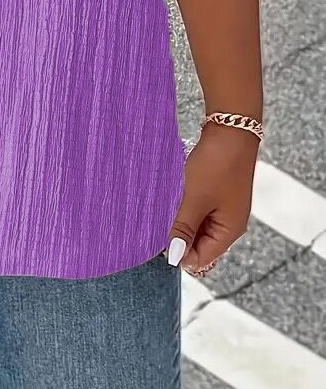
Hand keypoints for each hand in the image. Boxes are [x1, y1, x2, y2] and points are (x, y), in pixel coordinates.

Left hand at [167, 121, 259, 273]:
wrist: (231, 129)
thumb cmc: (216, 165)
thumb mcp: (196, 198)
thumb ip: (184, 228)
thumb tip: (175, 257)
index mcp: (229, 231)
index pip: (201, 259)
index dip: (179, 252)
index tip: (157, 240)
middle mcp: (229, 223)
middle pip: (199, 244)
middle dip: (178, 237)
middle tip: (157, 222)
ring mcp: (224, 208)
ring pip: (197, 226)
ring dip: (180, 220)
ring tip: (164, 207)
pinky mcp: (217, 193)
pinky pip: (199, 210)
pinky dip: (185, 207)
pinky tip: (172, 198)